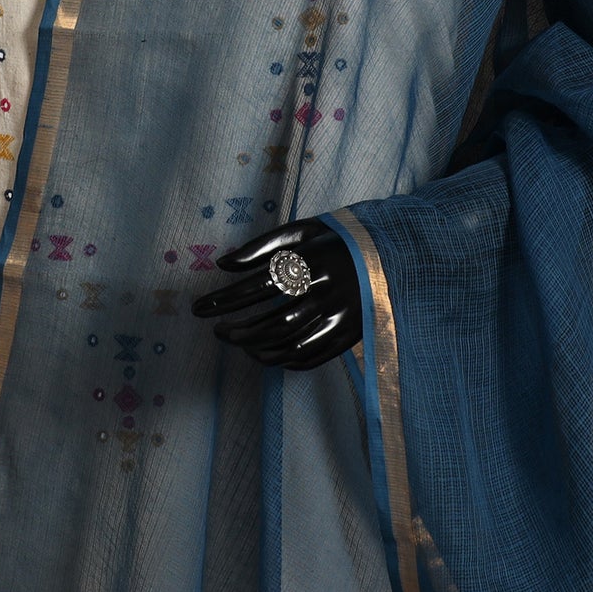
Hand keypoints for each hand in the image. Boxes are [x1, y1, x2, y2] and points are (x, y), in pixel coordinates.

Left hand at [191, 216, 361, 368]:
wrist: (392, 254)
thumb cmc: (337, 240)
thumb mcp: (303, 231)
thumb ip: (261, 246)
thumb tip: (223, 264)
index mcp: (310, 262)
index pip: (257, 287)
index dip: (224, 300)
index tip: (200, 308)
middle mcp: (325, 291)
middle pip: (272, 322)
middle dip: (238, 330)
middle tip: (217, 331)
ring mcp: (339, 316)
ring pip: (290, 344)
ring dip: (256, 348)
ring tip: (237, 343)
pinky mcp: (349, 335)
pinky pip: (310, 357)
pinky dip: (282, 360)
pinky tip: (263, 354)